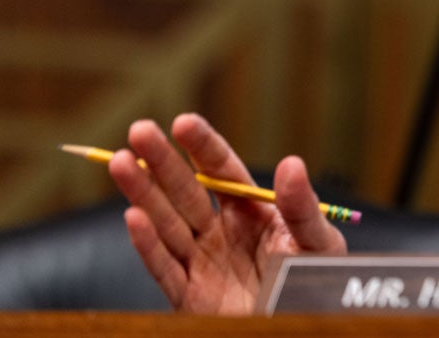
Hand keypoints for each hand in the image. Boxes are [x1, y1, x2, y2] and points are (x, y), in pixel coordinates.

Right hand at [108, 113, 346, 313]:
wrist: (302, 326)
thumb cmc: (315, 285)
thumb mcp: (317, 242)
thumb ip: (302, 207)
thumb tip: (291, 163)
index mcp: (252, 211)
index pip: (222, 171)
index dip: (202, 146)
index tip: (182, 122)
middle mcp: (222, 232)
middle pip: (186, 191)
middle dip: (162, 162)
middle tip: (139, 129)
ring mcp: (203, 264)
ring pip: (167, 224)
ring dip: (143, 194)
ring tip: (121, 162)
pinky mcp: (191, 298)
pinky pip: (166, 269)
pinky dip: (148, 245)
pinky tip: (133, 216)